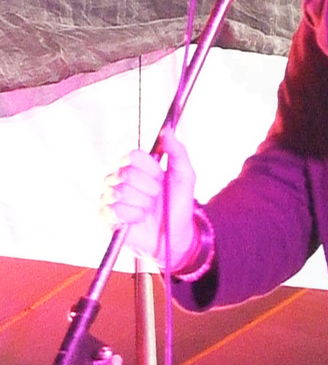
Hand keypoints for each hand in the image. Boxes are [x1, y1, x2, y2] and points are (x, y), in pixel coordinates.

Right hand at [101, 130, 196, 268]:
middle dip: (148, 189)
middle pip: (126, 174)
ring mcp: (110, 196)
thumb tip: (167, 131)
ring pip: (119, 192)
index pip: (132, 156)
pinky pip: (113, 210)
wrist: (174, 234)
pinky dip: (132, 216)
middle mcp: (119, 178)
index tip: (160, 178)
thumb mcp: (185, 175)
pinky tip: (138, 219)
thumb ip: (177, 151)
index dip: (149, 169)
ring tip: (148, 209)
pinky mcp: (105, 216)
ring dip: (142, 204)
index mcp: (136, 166)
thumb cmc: (177, 204)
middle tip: (156, 197)